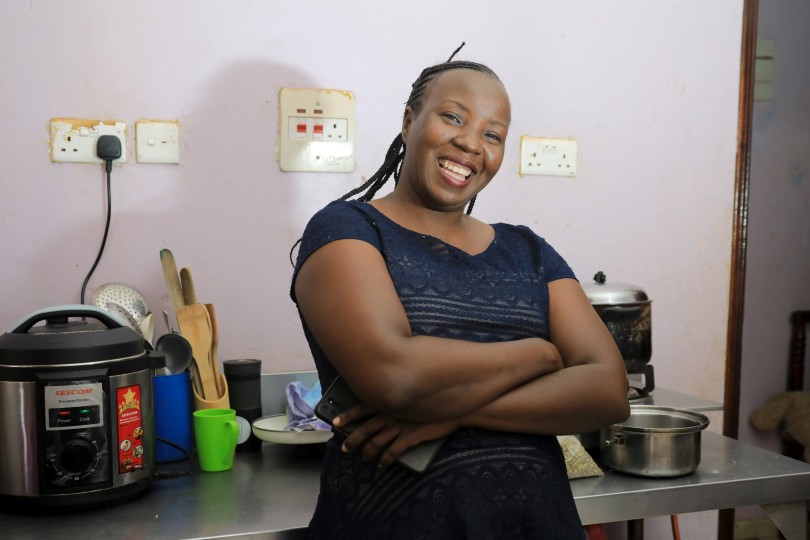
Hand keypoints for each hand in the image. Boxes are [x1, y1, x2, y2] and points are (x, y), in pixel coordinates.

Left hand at [336, 405, 457, 468]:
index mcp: (388, 403)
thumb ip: (395, 404)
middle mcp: (390, 414)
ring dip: (368, 453)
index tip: (335, 422)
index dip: (348, 416)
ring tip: (365, 459)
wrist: (450, 409)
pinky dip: (384, 461)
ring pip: (376, 443)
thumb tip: (383, 412)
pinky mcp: (409, 438)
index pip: (362, 409)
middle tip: (345, 448)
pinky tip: (382, 465)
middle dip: (352, 440)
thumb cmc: (429, 403)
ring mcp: (399, 426)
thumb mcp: (409, 399)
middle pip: (365, 429)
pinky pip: (392, 453)